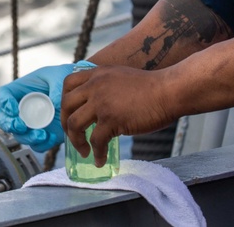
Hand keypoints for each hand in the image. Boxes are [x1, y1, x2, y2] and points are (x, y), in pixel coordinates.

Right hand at [0, 61, 94, 151]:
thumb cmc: (63, 77)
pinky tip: (51, 137)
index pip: (2, 95)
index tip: (13, 109)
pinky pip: (38, 144)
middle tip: (21, 126)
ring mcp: (31, 123)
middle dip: (10, 125)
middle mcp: (21, 108)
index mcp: (20, 90)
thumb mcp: (58, 76)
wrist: (78, 89)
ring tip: (41, 135)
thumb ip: (56, 87)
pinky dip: (42, 144)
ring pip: (20, 136)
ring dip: (28, 137)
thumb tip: (56, 104)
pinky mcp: (43, 134)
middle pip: (5, 120)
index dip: (3, 103)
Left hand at [61, 65, 177, 166]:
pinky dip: (97, 153)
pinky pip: (96, 140)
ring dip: (76, 141)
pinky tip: (100, 159)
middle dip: (66, 124)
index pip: (68, 84)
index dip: (65, 101)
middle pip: (66, 105)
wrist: (168, 91)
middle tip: (74, 136)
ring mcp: (102, 102)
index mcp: (98, 74)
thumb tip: (97, 105)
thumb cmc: (151, 87)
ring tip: (84, 151)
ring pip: (75, 124)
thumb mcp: (121, 76)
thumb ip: (106, 85)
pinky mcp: (112, 119)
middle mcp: (96, 85)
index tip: (69, 114)